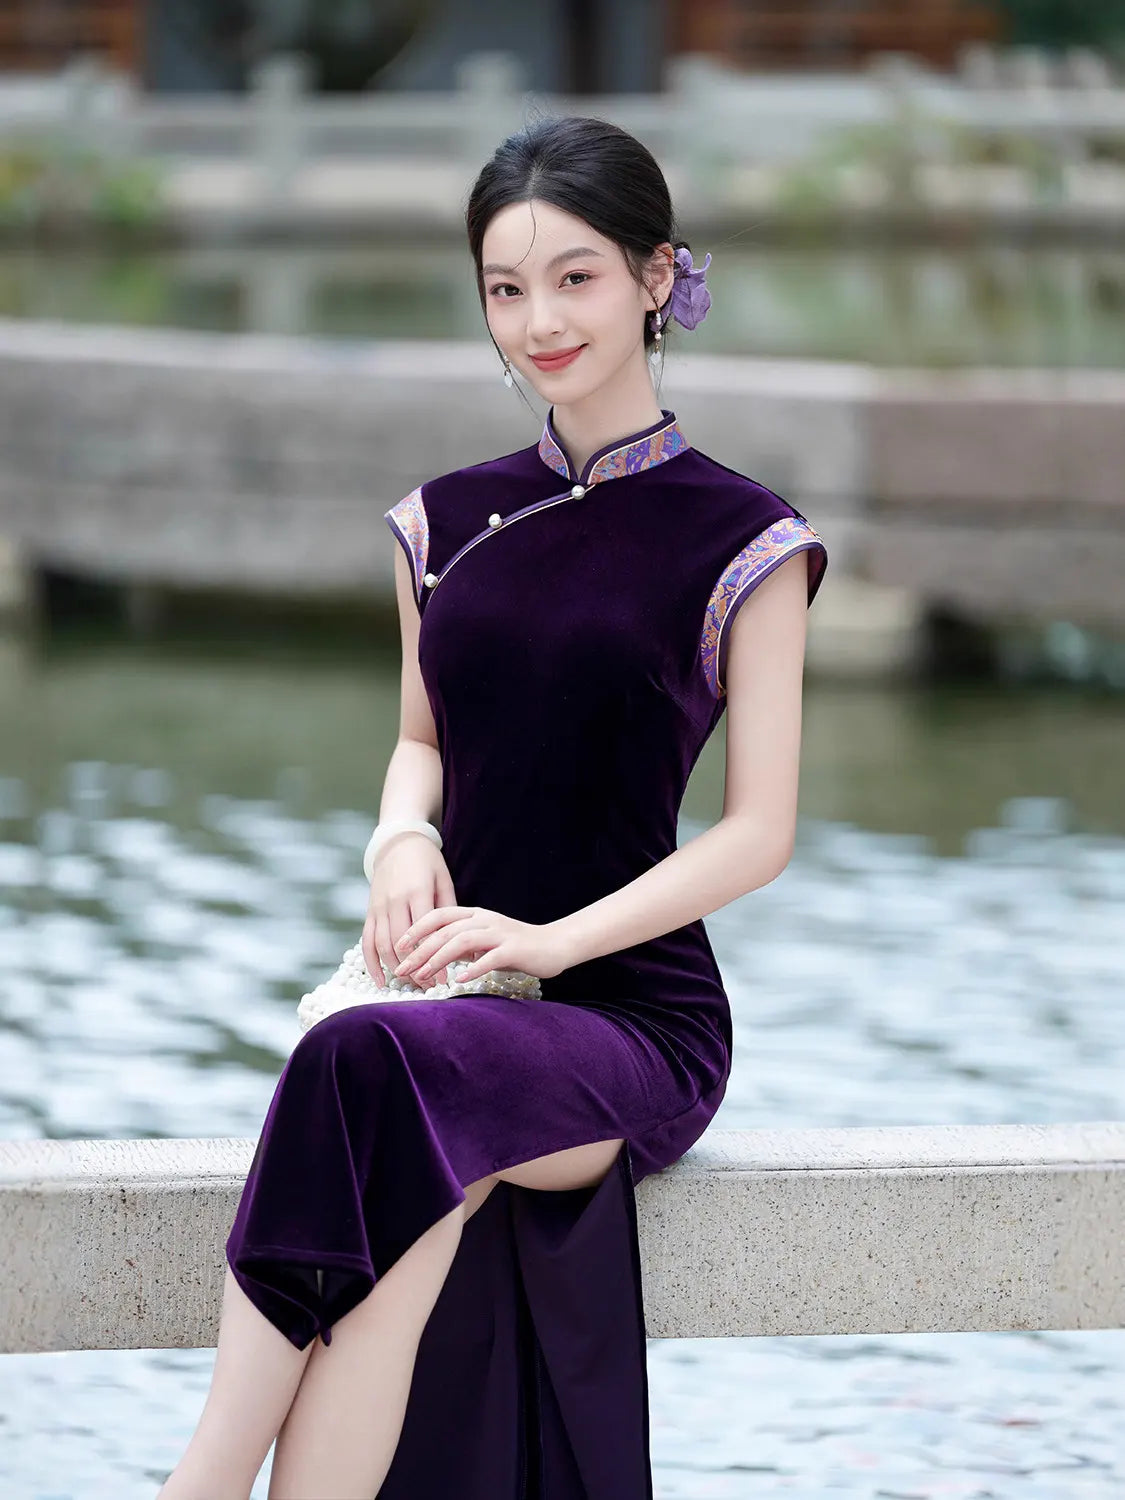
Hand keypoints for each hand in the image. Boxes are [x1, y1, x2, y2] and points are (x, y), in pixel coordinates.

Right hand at [362, 833, 458, 985]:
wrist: (397, 843)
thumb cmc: (427, 863)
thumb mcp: (444, 880)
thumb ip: (450, 910)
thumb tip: (465, 942)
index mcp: (417, 891)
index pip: (424, 932)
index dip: (432, 957)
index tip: (443, 978)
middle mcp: (394, 901)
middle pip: (401, 943)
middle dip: (415, 968)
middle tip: (429, 987)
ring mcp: (379, 907)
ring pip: (383, 945)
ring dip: (396, 969)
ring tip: (411, 984)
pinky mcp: (370, 911)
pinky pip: (367, 941)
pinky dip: (371, 964)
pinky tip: (381, 980)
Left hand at [391, 905, 570, 986]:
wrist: (555, 944)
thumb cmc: (517, 946)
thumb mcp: (485, 941)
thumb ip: (463, 944)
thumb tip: (435, 955)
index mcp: (475, 915)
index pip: (439, 915)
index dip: (417, 929)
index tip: (399, 946)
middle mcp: (485, 920)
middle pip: (445, 931)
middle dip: (420, 951)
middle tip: (403, 970)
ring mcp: (500, 933)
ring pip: (462, 941)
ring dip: (439, 959)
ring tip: (424, 977)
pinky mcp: (514, 949)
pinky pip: (490, 957)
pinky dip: (473, 968)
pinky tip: (460, 980)